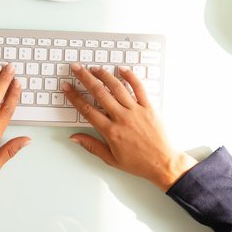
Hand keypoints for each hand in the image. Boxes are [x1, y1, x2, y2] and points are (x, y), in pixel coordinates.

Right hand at [63, 64, 196, 189]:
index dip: (74, 97)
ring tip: (95, 68)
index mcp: (110, 131)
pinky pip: (139, 88)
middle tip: (76, 68)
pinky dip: (130, 77)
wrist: (163, 163)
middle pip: (99, 93)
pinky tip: (122, 70)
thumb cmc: (139, 163)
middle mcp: (122, 118)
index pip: (87, 110)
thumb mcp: (111, 159)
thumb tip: (74, 138)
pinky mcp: (149, 107)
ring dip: (104, 75)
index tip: (67, 87)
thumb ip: (91, 146)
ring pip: (117, 88)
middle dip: (85, 78)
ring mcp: (136, 111)